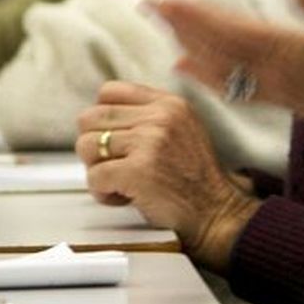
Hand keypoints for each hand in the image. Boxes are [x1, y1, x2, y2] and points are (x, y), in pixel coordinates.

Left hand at [76, 82, 256, 270]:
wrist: (216, 211)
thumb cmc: (195, 178)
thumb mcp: (183, 129)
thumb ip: (150, 117)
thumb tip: (103, 118)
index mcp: (169, 104)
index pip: (109, 92)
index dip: (102, 119)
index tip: (113, 140)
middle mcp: (160, 117)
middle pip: (90, 118)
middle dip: (94, 146)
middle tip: (114, 164)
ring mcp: (149, 142)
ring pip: (86, 146)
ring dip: (97, 170)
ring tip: (120, 182)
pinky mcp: (138, 171)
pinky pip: (94, 176)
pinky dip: (103, 193)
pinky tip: (124, 197)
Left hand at [153, 0, 303, 147]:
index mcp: (287, 50)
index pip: (230, 29)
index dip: (198, 14)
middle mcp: (272, 72)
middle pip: (215, 46)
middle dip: (181, 24)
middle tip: (150, 3)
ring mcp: (273, 88)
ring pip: (219, 65)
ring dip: (188, 44)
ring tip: (163, 27)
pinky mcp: (279, 99)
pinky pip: (231, 86)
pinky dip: (204, 75)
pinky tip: (186, 66)